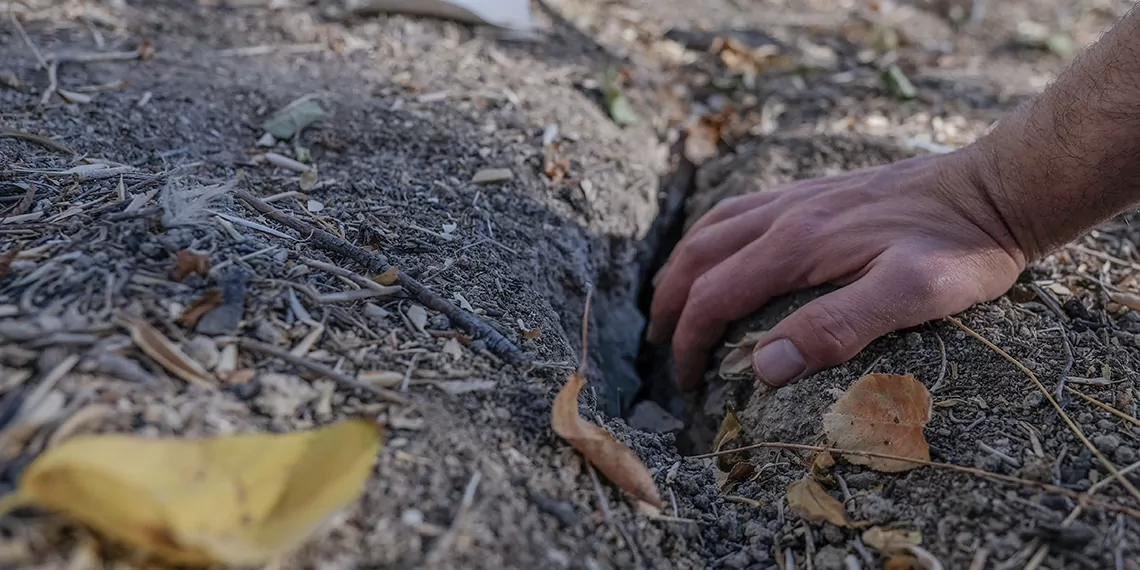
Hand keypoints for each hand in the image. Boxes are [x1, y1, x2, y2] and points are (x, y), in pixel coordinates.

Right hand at [647, 147, 1026, 389]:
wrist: (998, 187)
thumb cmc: (961, 249)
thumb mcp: (910, 296)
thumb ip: (835, 327)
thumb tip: (763, 364)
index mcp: (798, 244)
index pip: (716, 296)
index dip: (690, 341)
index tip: (686, 381)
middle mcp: (786, 215)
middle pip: (698, 258)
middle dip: (671, 305)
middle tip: (663, 347)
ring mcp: (799, 197)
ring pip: (712, 228)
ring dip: (683, 267)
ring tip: (672, 300)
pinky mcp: (816, 191)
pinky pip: (741, 210)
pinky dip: (711, 236)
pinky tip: (722, 251)